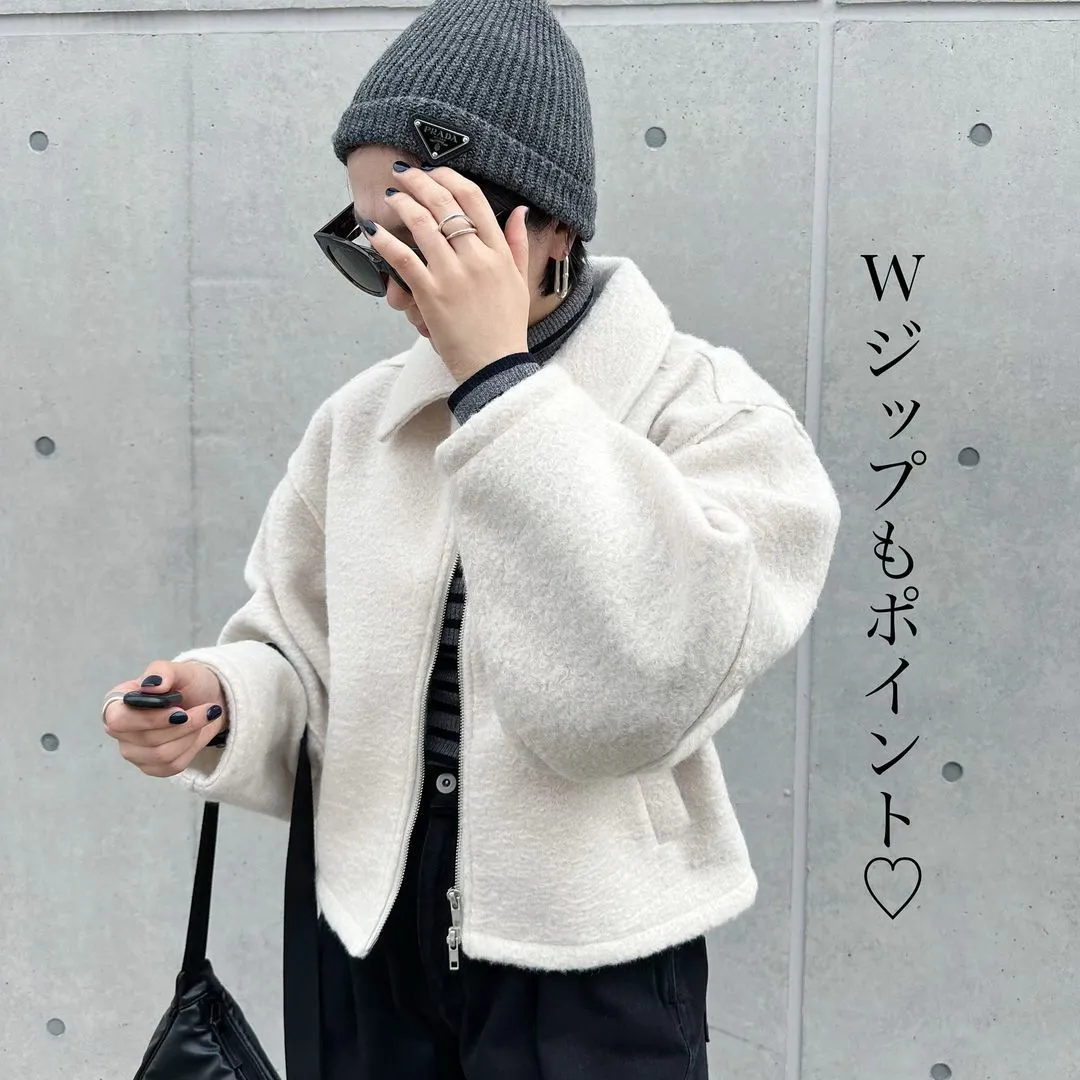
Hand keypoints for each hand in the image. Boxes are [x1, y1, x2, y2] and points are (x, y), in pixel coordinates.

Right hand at [103, 660, 227, 777]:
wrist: (207, 701)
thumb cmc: (187, 684)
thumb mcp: (179, 670)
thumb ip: (162, 672)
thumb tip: (151, 685)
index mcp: (116, 704)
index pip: (119, 720)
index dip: (150, 719)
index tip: (179, 711)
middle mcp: (120, 731)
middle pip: (147, 740)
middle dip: (183, 725)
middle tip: (206, 709)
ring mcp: (134, 752)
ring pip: (163, 755)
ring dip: (191, 734)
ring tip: (203, 717)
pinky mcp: (152, 766)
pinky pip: (173, 765)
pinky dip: (192, 748)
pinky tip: (196, 732)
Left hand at [372, 165, 530, 382]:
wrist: (495, 366)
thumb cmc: (506, 328)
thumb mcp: (519, 282)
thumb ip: (518, 244)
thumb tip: (520, 211)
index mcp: (498, 252)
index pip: (474, 199)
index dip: (449, 177)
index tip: (433, 171)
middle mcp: (477, 258)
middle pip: (445, 204)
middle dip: (419, 181)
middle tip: (404, 174)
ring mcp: (453, 275)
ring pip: (422, 224)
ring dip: (401, 204)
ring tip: (389, 197)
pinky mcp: (431, 295)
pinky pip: (404, 258)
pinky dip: (385, 240)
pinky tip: (374, 230)